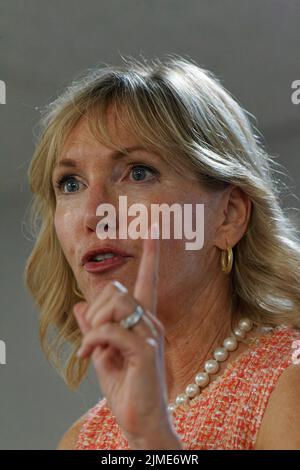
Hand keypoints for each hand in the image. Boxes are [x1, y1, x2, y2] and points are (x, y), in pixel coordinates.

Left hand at [74, 224, 175, 447]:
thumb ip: (94, 329)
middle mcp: (152, 324)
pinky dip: (92, 340)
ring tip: (89, 347)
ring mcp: (151, 336)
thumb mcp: (103, 355)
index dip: (151, 256)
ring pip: (117, 304)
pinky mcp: (145, 352)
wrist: (140, 420)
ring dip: (94, 324)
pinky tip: (87, 356)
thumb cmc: (126, 388)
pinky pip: (112, 330)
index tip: (155, 231)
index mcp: (144, 322)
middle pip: (118, 290)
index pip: (149, 281)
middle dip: (96, 307)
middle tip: (89, 335)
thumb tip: (79, 306)